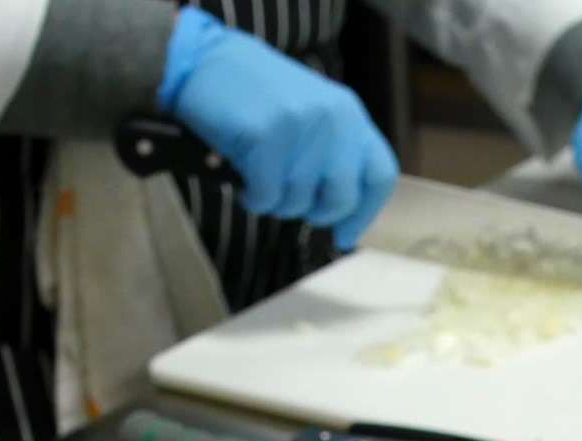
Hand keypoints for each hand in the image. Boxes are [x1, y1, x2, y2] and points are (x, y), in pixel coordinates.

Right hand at [158, 8, 396, 248]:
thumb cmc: (252, 95)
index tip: (345, 236)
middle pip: (342, 199)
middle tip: (287, 203)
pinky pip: (267, 197)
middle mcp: (333, 119)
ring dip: (274, 202)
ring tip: (257, 175)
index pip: (380, 174)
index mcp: (349, 113)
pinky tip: (241, 178)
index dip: (365, 213)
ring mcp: (302, 127)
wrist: (202, 61)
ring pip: (299, 202)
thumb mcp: (309, 112)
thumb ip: (333, 150)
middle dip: (313, 212)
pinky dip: (251, 197)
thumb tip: (343, 209)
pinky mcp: (268, 137)